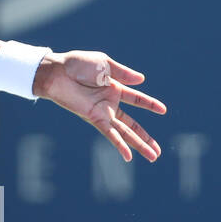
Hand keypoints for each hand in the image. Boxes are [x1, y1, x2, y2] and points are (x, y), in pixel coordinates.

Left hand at [34, 50, 166, 161]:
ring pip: (125, 132)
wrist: (57, 71)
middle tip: (158, 150)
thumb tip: (142, 80)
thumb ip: (123, 73)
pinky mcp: (94, 118)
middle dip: (145, 137)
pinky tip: (128, 156)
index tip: (163, 110)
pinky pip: (110, 133)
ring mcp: (102, 113)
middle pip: (132, 124)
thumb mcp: (104, 64)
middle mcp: (109, 104)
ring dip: (139, 145)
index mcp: (113, 88)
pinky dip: (119, 144)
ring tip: (153, 157)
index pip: (136, 99)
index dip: (149, 104)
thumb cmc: (77, 64)